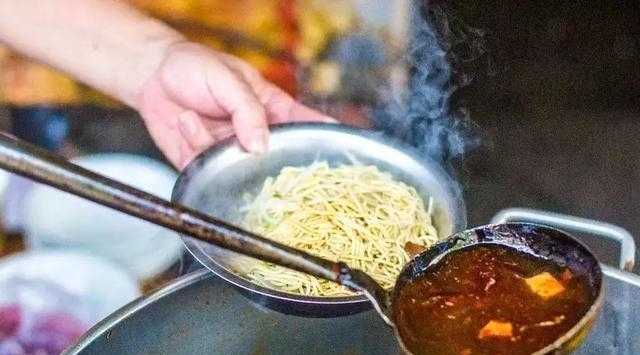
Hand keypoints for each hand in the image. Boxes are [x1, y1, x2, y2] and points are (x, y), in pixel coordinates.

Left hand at [136, 42, 332, 168]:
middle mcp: (254, 135)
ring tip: (196, 117)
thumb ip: (248, 111)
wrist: (152, 75)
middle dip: (272, 164)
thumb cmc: (196, 67)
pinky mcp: (204, 164)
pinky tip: (185, 119)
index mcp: (271, 110)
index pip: (304, 125)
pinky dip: (193, 143)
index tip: (343, 153)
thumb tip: (261, 146)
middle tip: (259, 158)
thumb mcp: (228, 79)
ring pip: (241, 170)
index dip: (325, 139)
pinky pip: (206, 168)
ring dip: (218, 150)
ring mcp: (231, 152)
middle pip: (278, 159)